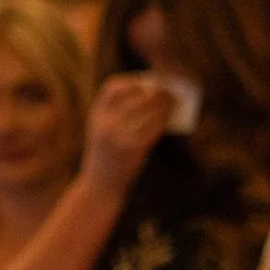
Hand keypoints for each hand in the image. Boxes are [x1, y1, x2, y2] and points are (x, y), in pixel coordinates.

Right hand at [79, 75, 171, 196]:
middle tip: (168, 91)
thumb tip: (151, 98)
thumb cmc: (105, 158)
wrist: (99, 187)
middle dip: (155, 91)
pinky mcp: (133, 148)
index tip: (143, 83)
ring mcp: (119, 135)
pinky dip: (164, 120)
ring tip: (173, 102)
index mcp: (96, 115)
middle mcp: (106, 122)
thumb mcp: (102, 132)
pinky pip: (154, 127)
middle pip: (137, 97)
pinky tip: (169, 119)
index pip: (112, 88)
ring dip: (164, 104)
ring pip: (149, 111)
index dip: (130, 82)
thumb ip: (118, 115)